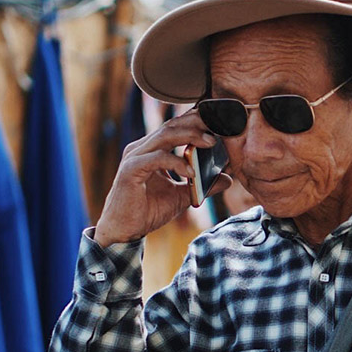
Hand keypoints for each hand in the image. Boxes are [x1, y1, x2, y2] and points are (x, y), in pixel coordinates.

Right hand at [94, 109, 223, 246]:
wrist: (124, 230)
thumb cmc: (148, 210)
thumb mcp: (182, 196)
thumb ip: (202, 185)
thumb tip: (227, 179)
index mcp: (152, 150)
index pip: (175, 128)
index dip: (196, 122)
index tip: (218, 123)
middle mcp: (142, 149)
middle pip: (171, 126)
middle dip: (196, 124)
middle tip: (219, 127)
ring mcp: (135, 157)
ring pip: (165, 136)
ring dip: (190, 137)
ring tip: (210, 143)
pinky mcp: (131, 170)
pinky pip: (157, 159)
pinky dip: (176, 162)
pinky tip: (192, 171)